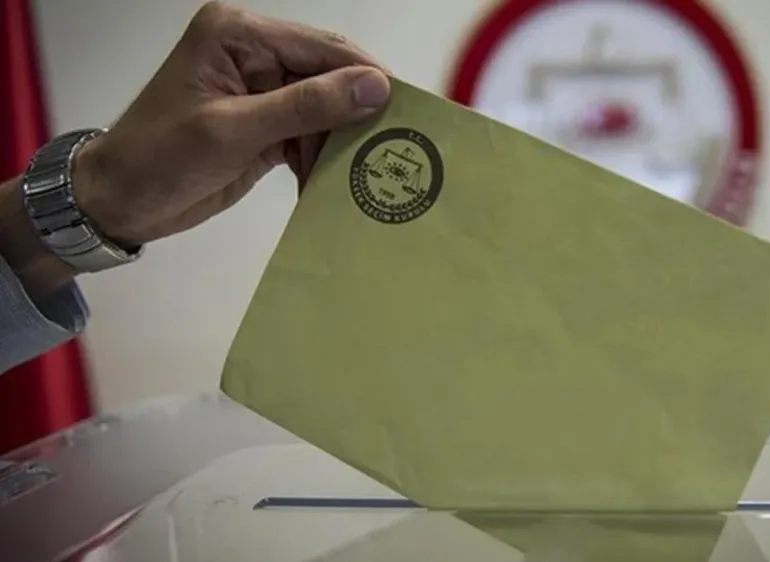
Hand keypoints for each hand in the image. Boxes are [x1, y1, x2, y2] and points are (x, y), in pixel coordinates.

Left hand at [74, 1, 390, 248]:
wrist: (119, 201)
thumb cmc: (160, 158)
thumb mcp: (233, 131)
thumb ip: (305, 106)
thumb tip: (375, 87)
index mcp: (239, 34)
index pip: (321, 47)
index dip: (366, 76)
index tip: (408, 109)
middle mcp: (255, 53)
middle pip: (329, 75)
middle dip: (358, 112)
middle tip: (396, 147)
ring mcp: (261, 89)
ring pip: (325, 108)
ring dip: (342, 143)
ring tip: (363, 174)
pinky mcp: (265, 124)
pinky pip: (310, 133)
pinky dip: (322, 159)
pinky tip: (331, 183)